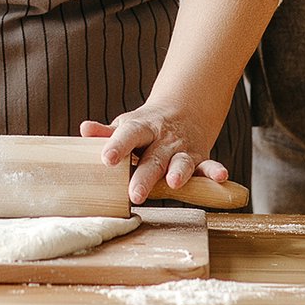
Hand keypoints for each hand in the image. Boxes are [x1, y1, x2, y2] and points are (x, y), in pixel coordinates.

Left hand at [80, 109, 227, 204]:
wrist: (182, 109)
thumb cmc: (145, 126)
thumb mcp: (126, 125)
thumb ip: (107, 133)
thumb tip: (84, 130)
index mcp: (141, 128)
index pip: (128, 135)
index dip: (117, 146)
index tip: (106, 159)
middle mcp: (162, 139)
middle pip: (152, 157)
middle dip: (145, 176)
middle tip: (135, 194)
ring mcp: (182, 149)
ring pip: (181, 162)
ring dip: (179, 172)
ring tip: (174, 183)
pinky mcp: (199, 159)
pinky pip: (208, 165)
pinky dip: (215, 172)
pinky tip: (221, 177)